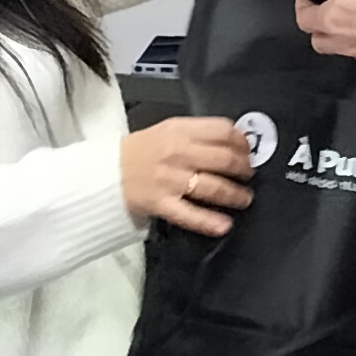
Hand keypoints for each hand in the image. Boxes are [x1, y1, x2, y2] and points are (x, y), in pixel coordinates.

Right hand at [121, 117, 256, 235]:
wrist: (107, 173)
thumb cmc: (140, 151)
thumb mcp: (167, 130)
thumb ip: (197, 133)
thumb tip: (233, 140)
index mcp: (179, 130)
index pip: (222, 130)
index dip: (241, 141)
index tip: (248, 150)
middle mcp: (177, 153)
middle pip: (223, 159)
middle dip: (243, 168)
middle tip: (249, 174)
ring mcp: (171, 180)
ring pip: (213, 187)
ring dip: (235, 195)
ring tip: (244, 198)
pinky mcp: (163, 204)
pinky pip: (190, 214)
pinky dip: (210, 221)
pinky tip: (224, 225)